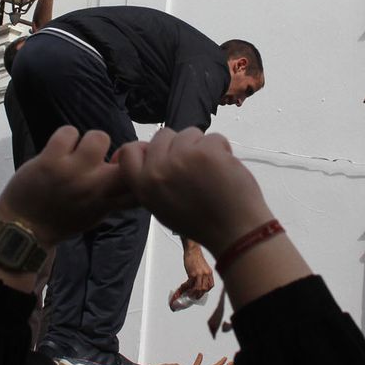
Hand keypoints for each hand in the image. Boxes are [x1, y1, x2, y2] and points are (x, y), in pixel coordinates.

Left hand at [0, 126, 134, 247]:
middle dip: (121, 152)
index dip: (140, 169)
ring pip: (99, 137)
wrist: (23, 228)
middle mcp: (94, 187)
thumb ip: (112, 197)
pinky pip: (69, 132)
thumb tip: (127, 174)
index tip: (130, 166)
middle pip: (127, 160)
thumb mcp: (94, 215)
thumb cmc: (60, 220)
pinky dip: (65, 135)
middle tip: (104, 156)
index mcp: (106, 202)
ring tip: (78, 150)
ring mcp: (72, 172)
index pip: (140, 185)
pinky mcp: (50, 161)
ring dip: (90, 140)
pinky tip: (59, 147)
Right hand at [115, 129, 272, 255]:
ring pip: (189, 133)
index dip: (146, 147)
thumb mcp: (162, 207)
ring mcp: (182, 158)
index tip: (161, 153)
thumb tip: (150, 154)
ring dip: (201, 146)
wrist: (235, 231)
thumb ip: (152, 180)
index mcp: (144, 186)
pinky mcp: (206, 151)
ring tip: (210, 170)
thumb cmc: (201, 222)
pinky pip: (213, 137)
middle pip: (163, 135)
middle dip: (179, 145)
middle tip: (193, 166)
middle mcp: (158, 170)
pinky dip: (221, 149)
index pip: (129, 152)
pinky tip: (224, 169)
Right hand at [168, 240, 214, 306]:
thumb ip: (202, 274)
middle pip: (205, 289)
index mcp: (209, 272)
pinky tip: (183, 288)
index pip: (211, 285)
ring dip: (193, 293)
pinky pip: (189, 284)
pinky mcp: (193, 274)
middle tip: (194, 296)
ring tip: (189, 295)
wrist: (192, 250)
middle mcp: (206, 274)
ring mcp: (200, 274)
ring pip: (199, 289)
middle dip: (199, 295)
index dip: (206, 291)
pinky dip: (186, 288)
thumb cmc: (196, 256)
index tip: (201, 293)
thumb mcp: (202, 266)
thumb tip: (197, 282)